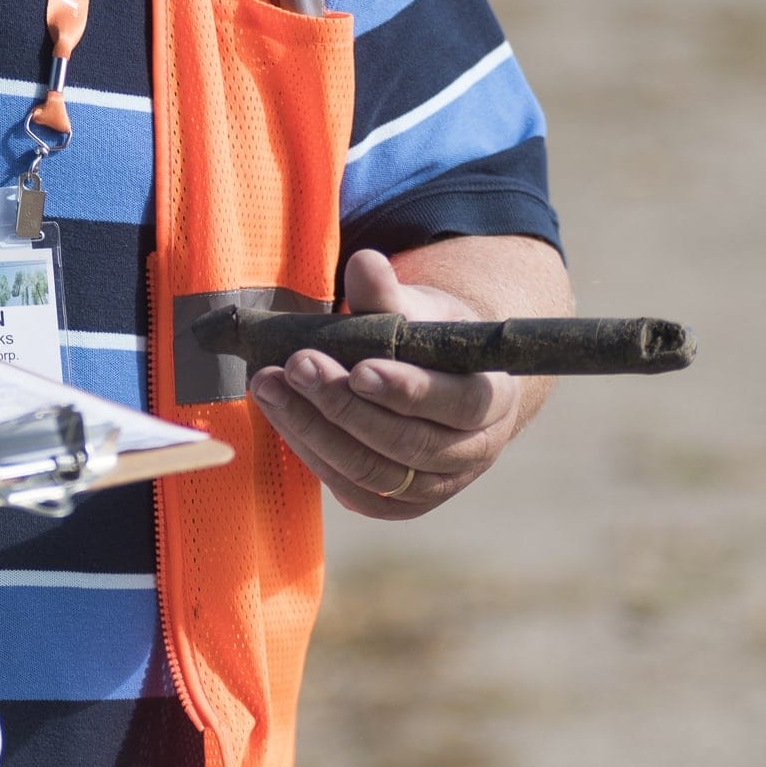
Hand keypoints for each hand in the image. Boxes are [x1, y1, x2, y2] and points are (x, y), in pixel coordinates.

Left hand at [248, 248, 531, 520]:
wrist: (431, 376)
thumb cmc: (427, 337)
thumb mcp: (417, 308)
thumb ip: (389, 293)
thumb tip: (364, 262)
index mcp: (494, 401)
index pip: (458, 403)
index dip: (409, 391)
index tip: (359, 369)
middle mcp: (472, 453)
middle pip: (408, 443)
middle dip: (345, 406)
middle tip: (297, 366)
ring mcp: (435, 486)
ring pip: (373, 472)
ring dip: (315, 430)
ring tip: (270, 387)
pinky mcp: (397, 504)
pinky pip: (351, 488)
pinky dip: (312, 452)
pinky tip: (282, 415)